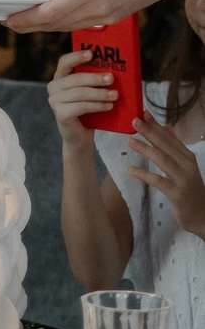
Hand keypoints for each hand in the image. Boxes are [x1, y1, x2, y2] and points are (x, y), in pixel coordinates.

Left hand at [6, 0, 204, 31]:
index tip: (8, 20)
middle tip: (10, 23)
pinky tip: (55, 16)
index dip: (26, 19)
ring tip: (27, 21)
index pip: (50, 13)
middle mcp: (98, 9)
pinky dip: (66, 20)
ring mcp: (109, 17)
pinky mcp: (116, 16)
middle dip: (31, 25)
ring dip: (47, 25)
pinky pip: (84, 22)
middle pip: (57, 24)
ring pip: (70, 25)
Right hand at [48, 50, 115, 152]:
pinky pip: (81, 107)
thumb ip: (93, 81)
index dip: (76, 56)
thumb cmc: (87, 111)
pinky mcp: (61, 114)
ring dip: (100, 94)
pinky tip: (109, 106)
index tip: (91, 53)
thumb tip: (112, 71)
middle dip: (95, 78)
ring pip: (80, 93)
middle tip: (111, 78)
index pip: (64, 62)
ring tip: (114, 95)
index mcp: (59, 77)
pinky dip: (97, 106)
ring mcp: (55, 101)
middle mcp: (53, 87)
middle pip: (75, 79)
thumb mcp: (88, 92)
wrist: (80, 137)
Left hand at [127, 111, 204, 237]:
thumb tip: (167, 126)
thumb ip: (175, 146)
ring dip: (145, 149)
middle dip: (149, 132)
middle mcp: (187, 165)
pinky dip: (145, 175)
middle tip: (134, 120)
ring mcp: (182, 179)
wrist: (202, 215)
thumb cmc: (190, 188)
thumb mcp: (185, 165)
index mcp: (188, 156)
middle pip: (166, 145)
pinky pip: (159, 181)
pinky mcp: (176, 194)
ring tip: (130, 140)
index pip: (170, 138)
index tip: (143, 113)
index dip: (156, 125)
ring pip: (162, 160)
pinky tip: (132, 170)